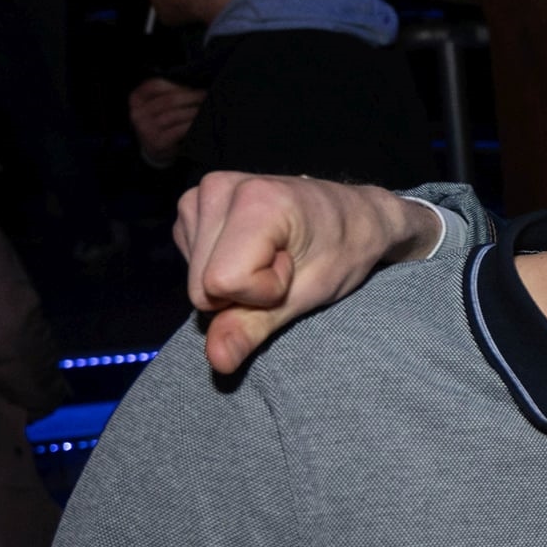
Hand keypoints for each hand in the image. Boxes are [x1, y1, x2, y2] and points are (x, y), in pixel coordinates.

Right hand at [129, 78, 206, 165]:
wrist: (154, 150)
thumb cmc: (159, 123)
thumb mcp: (155, 106)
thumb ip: (166, 94)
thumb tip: (193, 86)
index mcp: (136, 99)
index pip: (155, 85)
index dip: (177, 85)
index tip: (193, 87)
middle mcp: (138, 113)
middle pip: (169, 100)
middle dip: (191, 97)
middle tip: (205, 97)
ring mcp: (146, 129)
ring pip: (174, 115)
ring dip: (193, 111)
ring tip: (205, 109)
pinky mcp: (158, 142)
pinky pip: (178, 130)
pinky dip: (191, 124)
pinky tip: (199, 122)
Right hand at [174, 172, 445, 374]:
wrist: (355, 215)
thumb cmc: (344, 250)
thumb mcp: (309, 295)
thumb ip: (255, 326)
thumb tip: (216, 359)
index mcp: (256, 200)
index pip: (224, 282)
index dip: (262, 292)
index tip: (295, 268)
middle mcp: (219, 187)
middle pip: (200, 284)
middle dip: (242, 290)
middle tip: (285, 264)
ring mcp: (201, 193)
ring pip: (193, 278)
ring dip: (232, 280)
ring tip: (273, 253)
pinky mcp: (192, 207)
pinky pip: (191, 264)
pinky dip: (220, 266)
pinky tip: (251, 248)